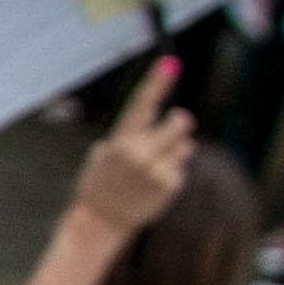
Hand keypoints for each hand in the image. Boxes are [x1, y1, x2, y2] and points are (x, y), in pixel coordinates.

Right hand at [68, 55, 195, 236]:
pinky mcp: (169, 186)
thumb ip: (133, 140)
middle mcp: (140, 154)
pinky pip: (180, 170)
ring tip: (151, 170)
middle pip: (179, 124)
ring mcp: (156, 170)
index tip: (170, 63)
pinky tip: (153, 187)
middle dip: (180, 122)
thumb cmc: (101, 184)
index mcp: (120, 141)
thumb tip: (182, 137)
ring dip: (174, 153)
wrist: (100, 221)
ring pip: (183, 148)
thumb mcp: (103, 156)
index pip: (142, 106)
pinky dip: (171, 174)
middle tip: (178, 122)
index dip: (157, 83)